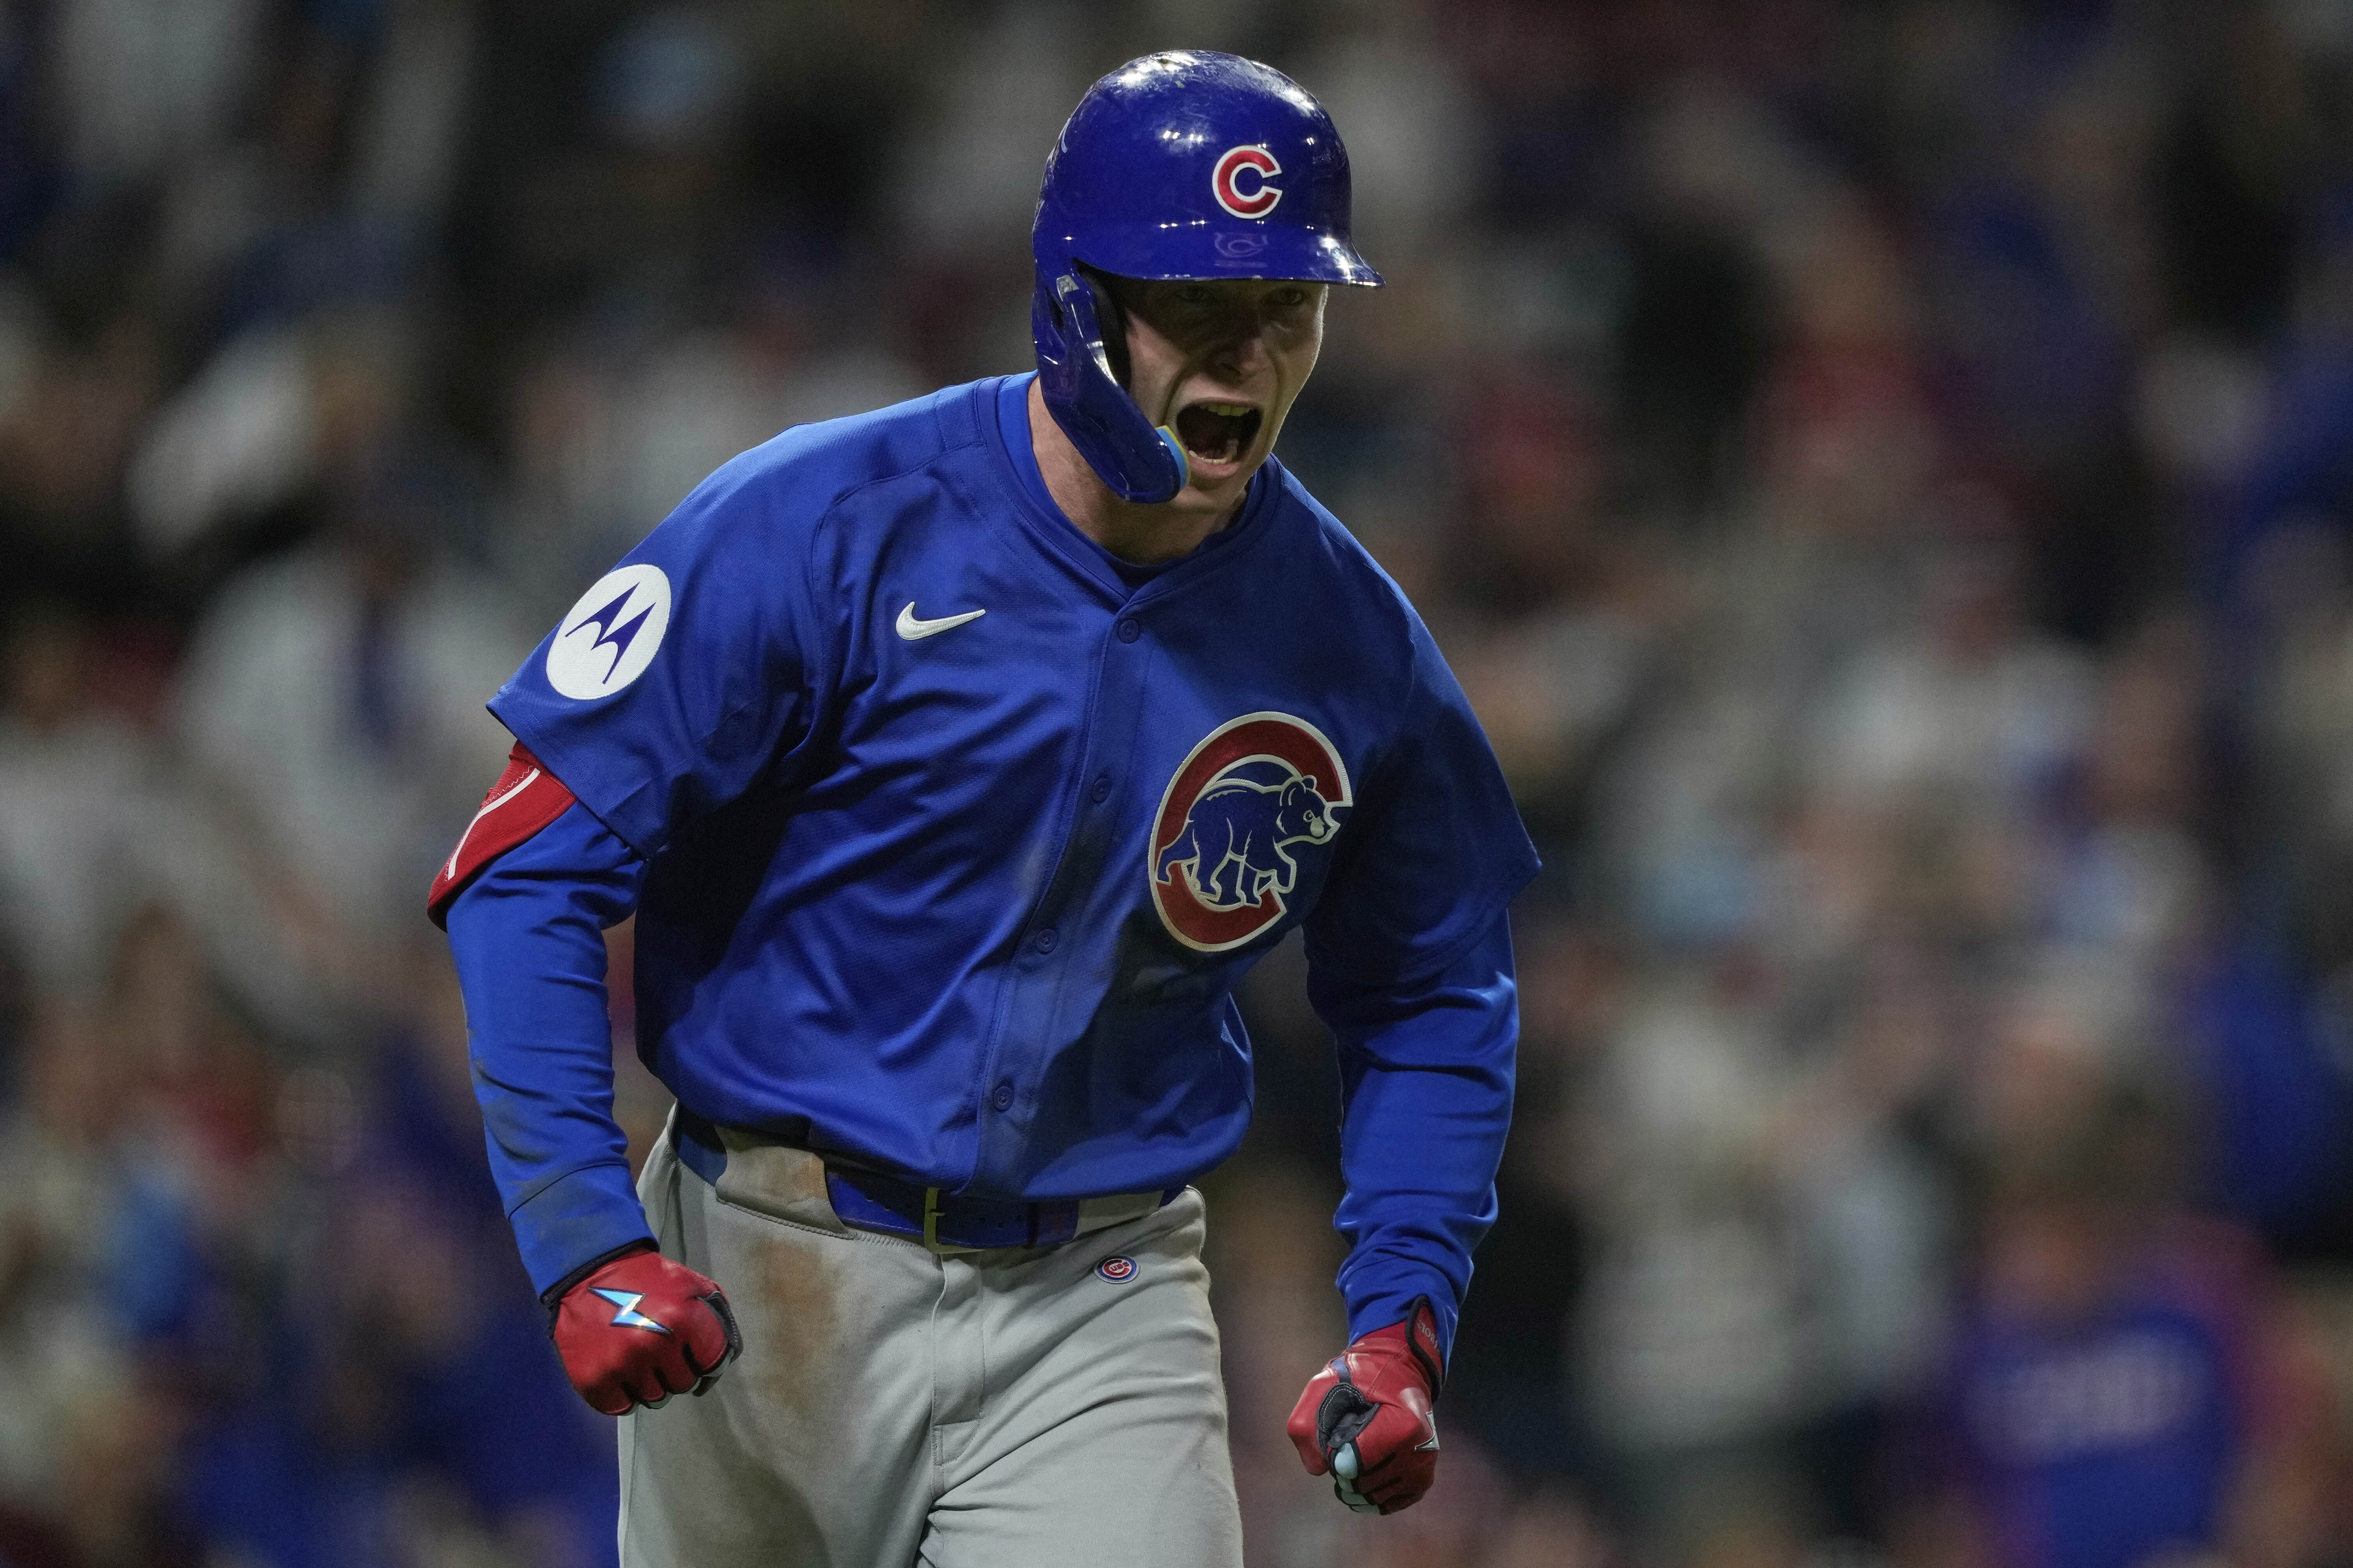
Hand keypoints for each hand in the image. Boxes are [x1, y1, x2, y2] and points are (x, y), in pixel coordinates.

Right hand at [549, 1243, 741, 1415]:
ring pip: (654, 1399)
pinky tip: (618, 1372)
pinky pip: (622, 1407)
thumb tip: (729, 1354)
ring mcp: (623, 1365)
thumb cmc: (643, 1279)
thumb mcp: (688, 1282)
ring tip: (638, 1360)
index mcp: (683, 1319)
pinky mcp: (594, 1380)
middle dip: (676, 1371)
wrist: (585, 1273)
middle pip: (683, 1384)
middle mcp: (655, 1344)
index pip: (713, 1363)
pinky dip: (622, 1396)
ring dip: (650, 1384)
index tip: (695, 1357)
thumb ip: (713, 1314)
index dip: (706, 1361)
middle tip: (661, 1353)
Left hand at [1285, 1299, 1443, 1513]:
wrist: (1400, 1369)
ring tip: (1356, 1454)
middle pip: (1360, 1483)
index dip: (1334, 1452)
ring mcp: (1423, 1469)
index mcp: (1402, 1427)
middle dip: (1343, 1467)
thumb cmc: (1360, 1375)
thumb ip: (1307, 1426)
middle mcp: (1419, 1453)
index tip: (1340, 1432)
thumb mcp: (1323, 1386)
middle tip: (1348, 1440)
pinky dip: (1370, 1494)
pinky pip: (1388, 1504)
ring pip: (1372, 1498)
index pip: (1350, 1465)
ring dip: (1354, 1482)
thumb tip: (1320, 1469)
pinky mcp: (1422, 1481)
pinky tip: (1363, 1474)